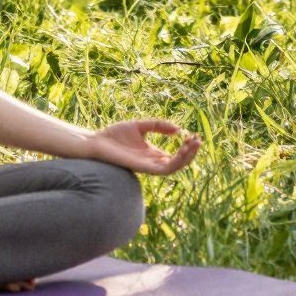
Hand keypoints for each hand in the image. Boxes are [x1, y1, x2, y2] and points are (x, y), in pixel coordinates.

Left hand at [82, 119, 201, 174]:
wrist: (97, 142)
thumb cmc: (115, 135)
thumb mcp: (141, 126)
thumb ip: (158, 126)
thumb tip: (177, 130)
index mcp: (151, 154)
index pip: (174, 155)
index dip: (186, 147)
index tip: (193, 135)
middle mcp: (152, 162)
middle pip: (177, 162)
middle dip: (190, 153)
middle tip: (198, 140)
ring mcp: (148, 166)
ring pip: (174, 168)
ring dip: (186, 158)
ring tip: (193, 144)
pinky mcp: (143, 167)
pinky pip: (163, 169)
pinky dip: (175, 161)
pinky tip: (181, 149)